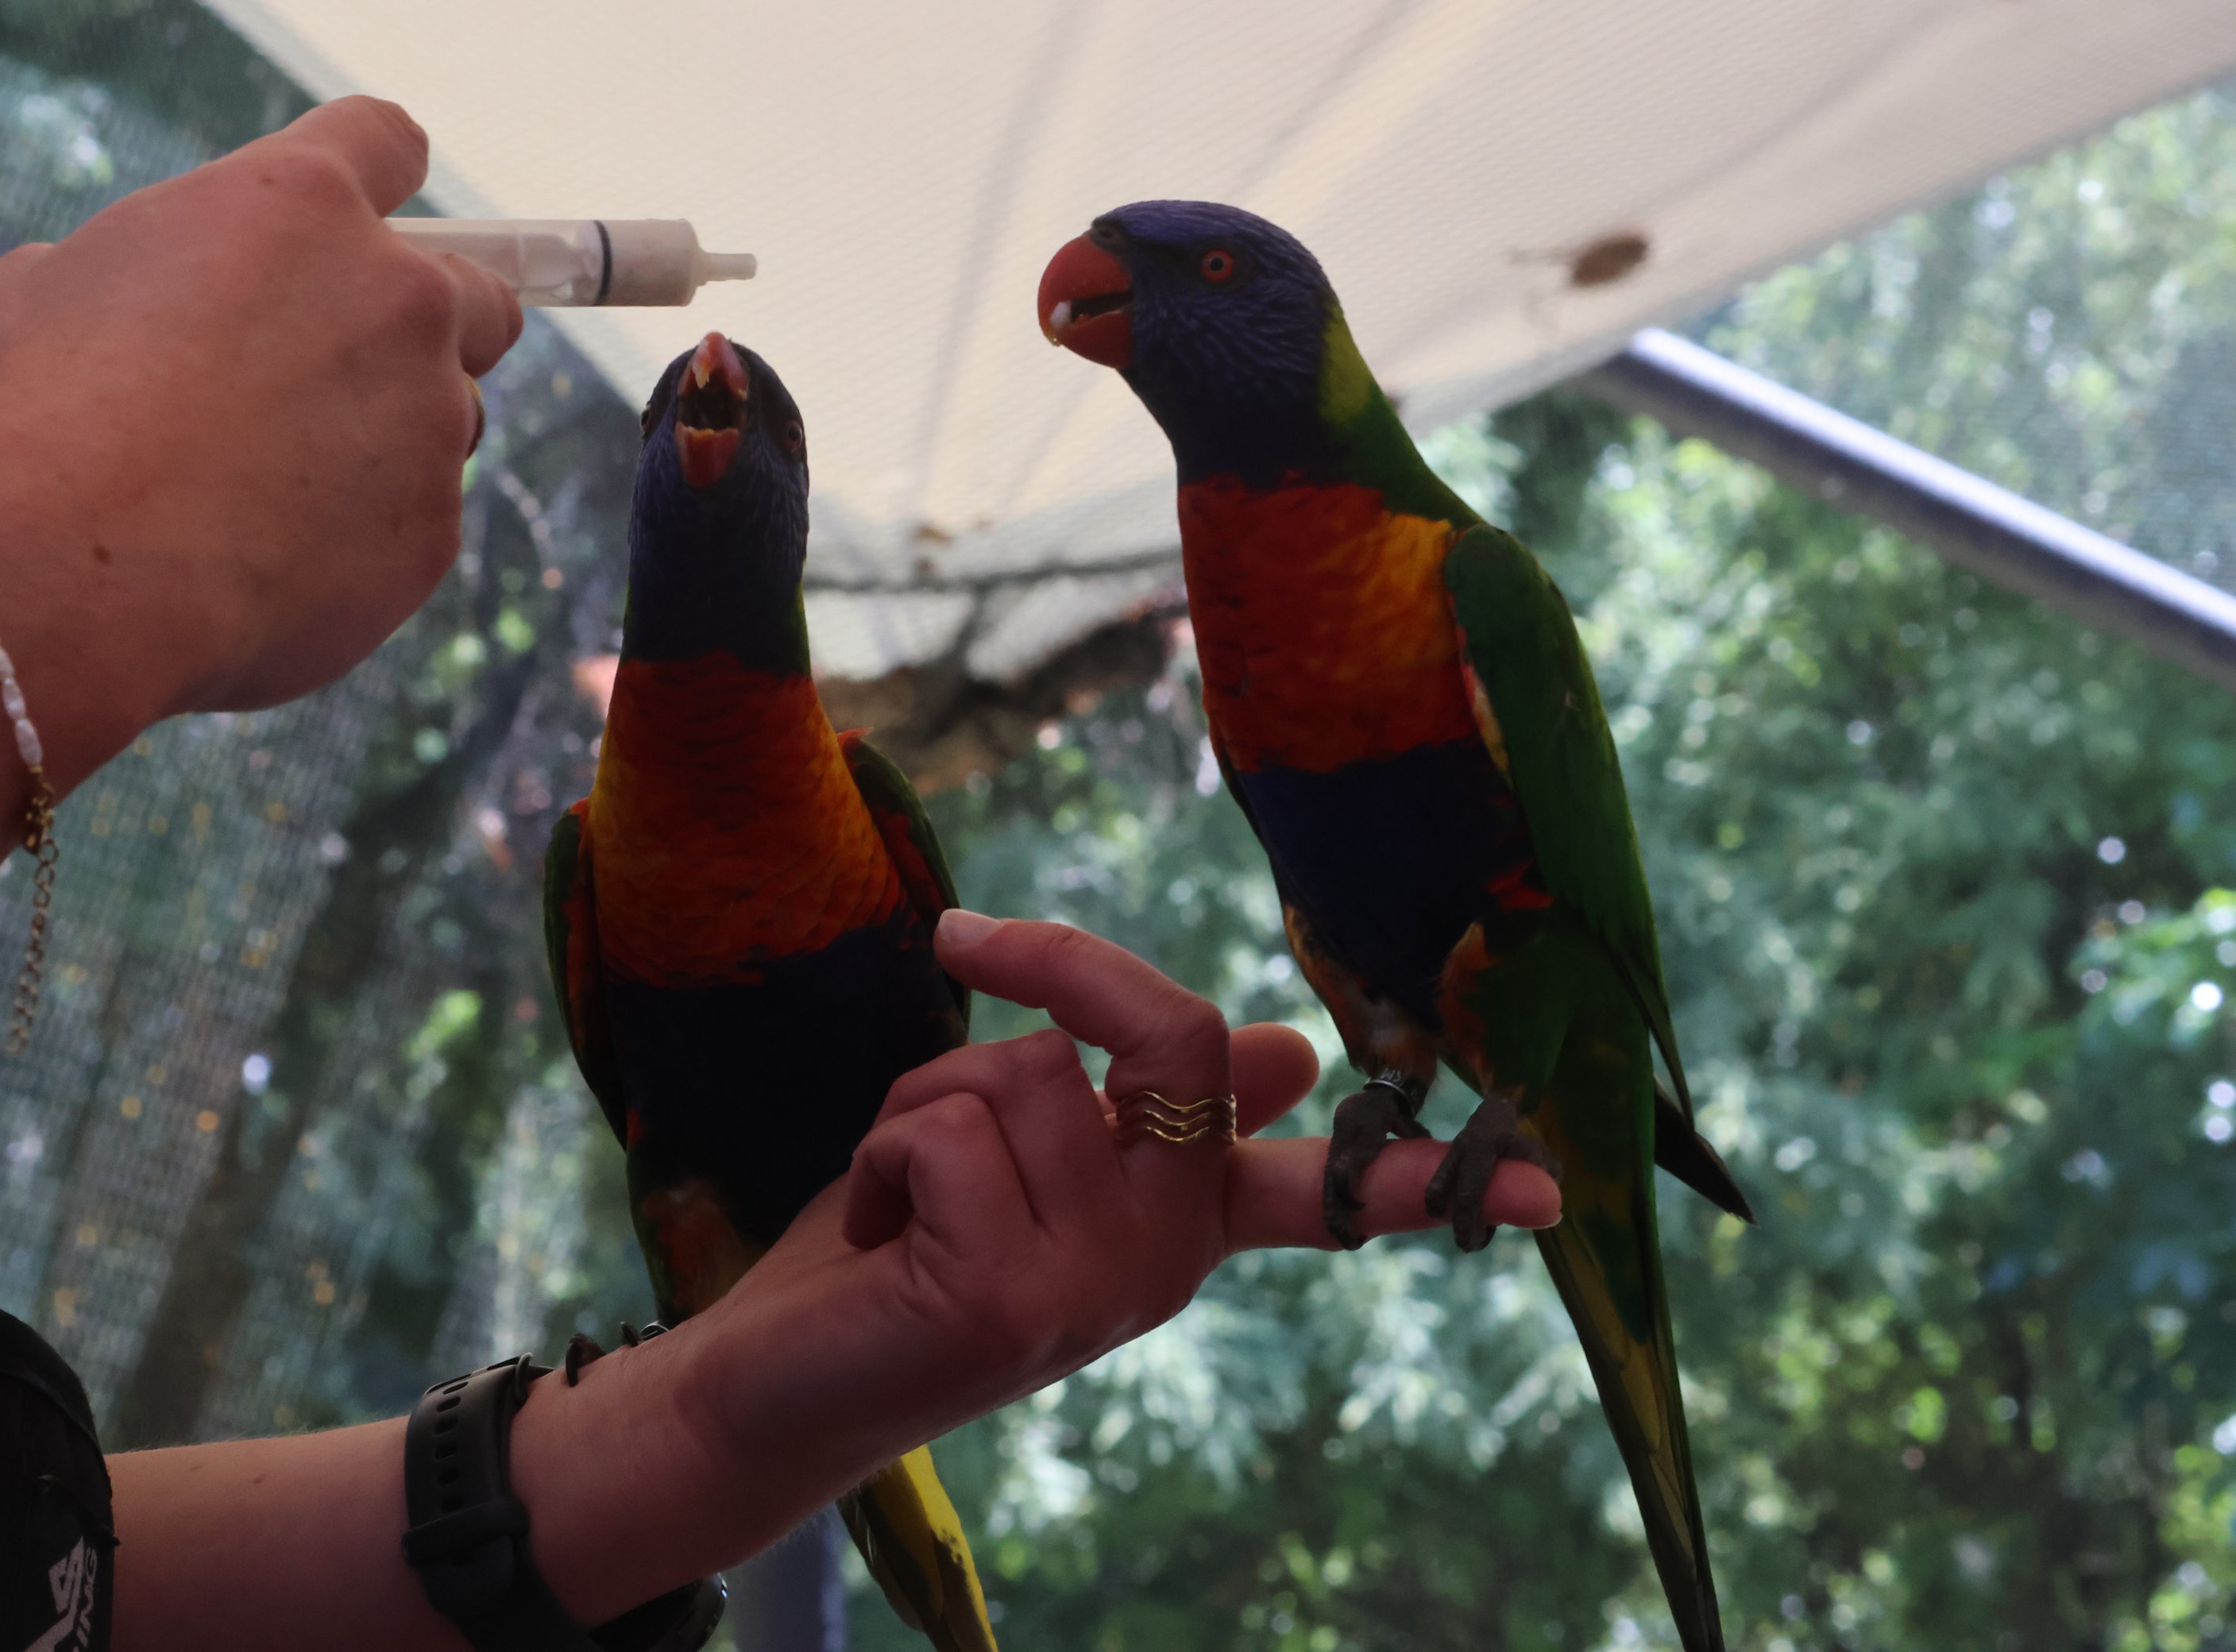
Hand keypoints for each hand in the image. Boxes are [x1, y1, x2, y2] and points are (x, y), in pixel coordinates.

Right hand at [0, 96, 524, 769]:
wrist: (77, 568)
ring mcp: (431, 417)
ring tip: (286, 482)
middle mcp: (397, 298)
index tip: (364, 213)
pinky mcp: (435, 528)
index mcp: (300, 204)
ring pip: (457, 417)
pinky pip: (421, 522)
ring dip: (400, 437)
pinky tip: (274, 558)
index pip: (386, 142)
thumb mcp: (41, 290)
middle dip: (433, 326)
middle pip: (479, 294)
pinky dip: (366, 536)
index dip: (378, 176)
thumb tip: (110, 289)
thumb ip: (126, 268)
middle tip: (351, 370)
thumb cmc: (40, 415)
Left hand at [511, 914, 1558, 1620]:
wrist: (771, 1381)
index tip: (1552, 1188)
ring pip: (1028, 1068)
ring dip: (926, 1093)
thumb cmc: (895, 1244)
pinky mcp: (1013, 1298)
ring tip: (905, 1197)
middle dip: (1064, 964)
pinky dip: (887, 1145)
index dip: (1438, 1171)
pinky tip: (881, 1240)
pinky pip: (955, 1119)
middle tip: (966, 941)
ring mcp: (1100, 1291)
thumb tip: (1291, 1050)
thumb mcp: (1025, 1149)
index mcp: (1184, 1222)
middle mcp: (1166, 1264)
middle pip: (1185, 1033)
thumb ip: (1140, 1100)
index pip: (1328, 1186)